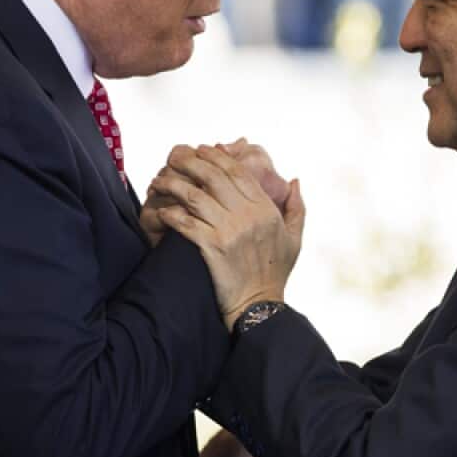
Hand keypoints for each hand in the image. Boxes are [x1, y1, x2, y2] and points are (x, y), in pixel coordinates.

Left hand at [151, 145, 305, 329]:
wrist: (259, 307)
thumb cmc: (275, 273)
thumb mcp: (294, 238)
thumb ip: (297, 206)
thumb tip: (295, 180)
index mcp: (266, 209)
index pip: (238, 171)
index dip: (217, 156)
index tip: (202, 149)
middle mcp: (248, 216)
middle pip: (213, 177)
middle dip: (190, 162)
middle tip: (174, 158)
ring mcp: (230, 231)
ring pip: (195, 196)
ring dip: (173, 185)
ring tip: (160, 181)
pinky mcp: (213, 248)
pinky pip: (186, 223)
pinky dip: (170, 214)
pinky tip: (161, 211)